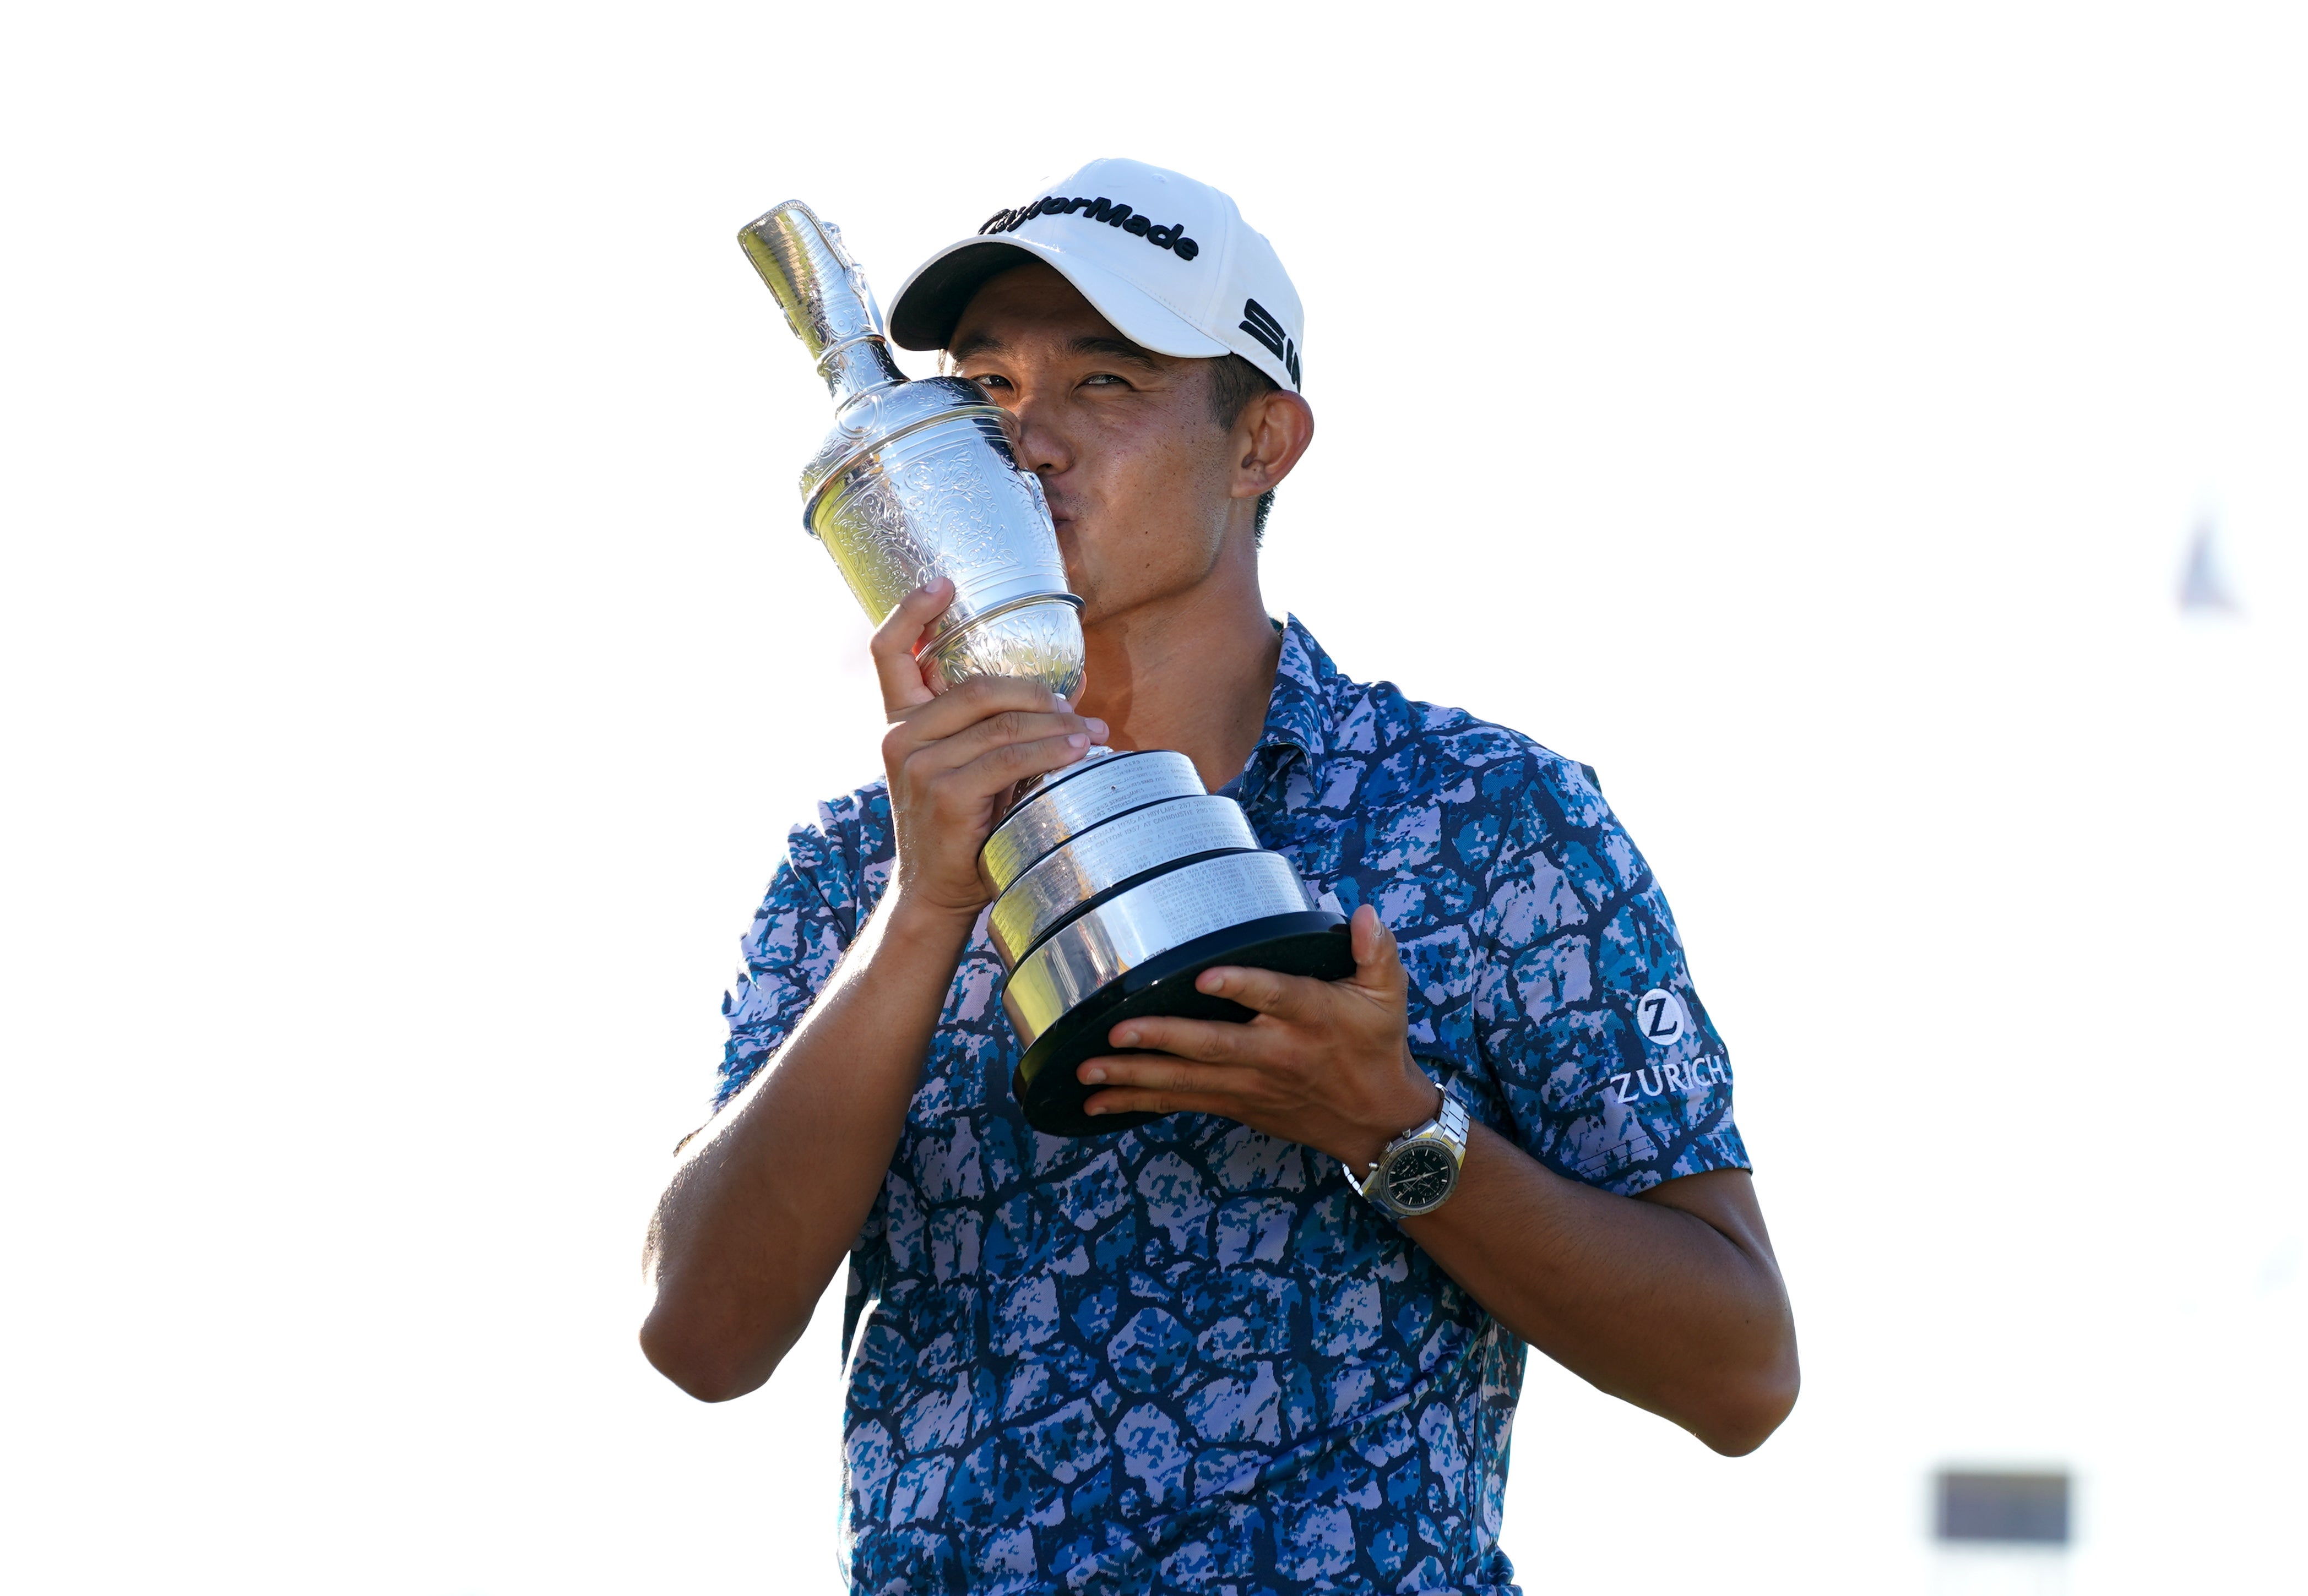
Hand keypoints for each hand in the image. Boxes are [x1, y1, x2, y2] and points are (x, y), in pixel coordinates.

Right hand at [873, 579, 1105, 922]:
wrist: (938, 893)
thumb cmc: (965, 827)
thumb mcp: (971, 765)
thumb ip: (998, 727)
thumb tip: (1071, 686)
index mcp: (900, 722)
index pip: (889, 653)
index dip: (911, 612)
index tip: (944, 583)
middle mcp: (899, 737)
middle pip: (977, 686)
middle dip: (1038, 693)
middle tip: (1080, 707)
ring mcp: (917, 765)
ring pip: (1001, 722)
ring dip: (1057, 724)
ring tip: (1092, 732)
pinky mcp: (943, 792)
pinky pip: (1009, 758)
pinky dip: (1050, 750)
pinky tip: (1078, 751)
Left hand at [1075, 904, 1442, 1170]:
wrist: (1377, 1122)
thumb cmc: (1377, 1046)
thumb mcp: (1387, 995)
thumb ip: (1375, 951)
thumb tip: (1364, 914)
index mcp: (1312, 1017)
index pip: (1276, 996)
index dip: (1242, 986)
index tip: (1206, 976)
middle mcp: (1276, 1052)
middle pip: (1214, 1045)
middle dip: (1163, 1039)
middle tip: (1117, 1031)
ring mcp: (1251, 1083)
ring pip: (1187, 1080)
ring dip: (1135, 1076)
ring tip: (1087, 1070)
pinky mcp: (1236, 1103)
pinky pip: (1182, 1103)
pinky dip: (1138, 1103)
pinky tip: (1097, 1104)